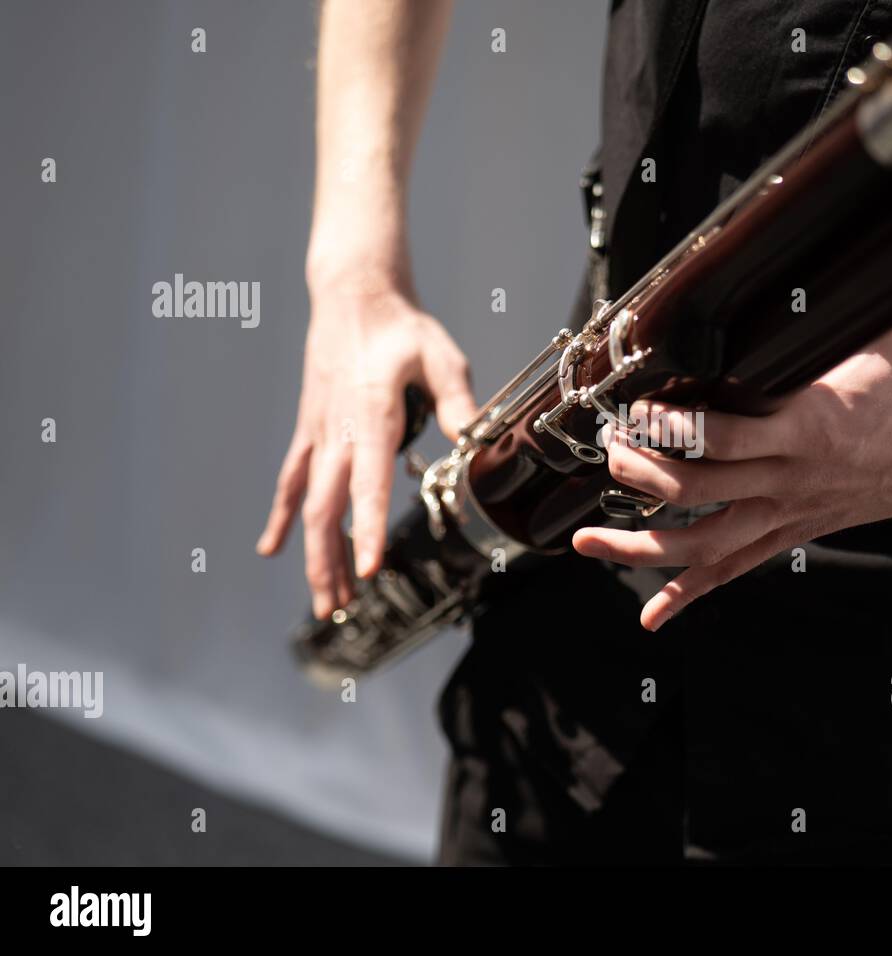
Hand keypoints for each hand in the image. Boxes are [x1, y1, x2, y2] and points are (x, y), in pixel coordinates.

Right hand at [257, 274, 475, 617]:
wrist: (352, 295)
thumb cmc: (400, 326)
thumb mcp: (438, 356)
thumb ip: (455, 400)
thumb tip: (469, 440)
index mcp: (370, 417)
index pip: (366, 484)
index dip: (365, 530)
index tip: (369, 570)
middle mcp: (336, 432)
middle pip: (326, 510)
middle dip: (331, 563)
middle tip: (339, 609)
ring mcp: (317, 434)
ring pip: (306, 505)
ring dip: (312, 555)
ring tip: (324, 599)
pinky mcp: (310, 431)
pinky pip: (290, 481)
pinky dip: (281, 516)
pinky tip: (269, 549)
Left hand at [572, 323, 891, 630]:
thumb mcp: (876, 332)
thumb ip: (824, 305)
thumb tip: (787, 256)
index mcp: (808, 426)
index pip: (723, 438)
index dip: (670, 430)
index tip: (636, 413)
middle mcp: (791, 479)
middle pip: (696, 492)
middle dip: (639, 473)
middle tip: (611, 450)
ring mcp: (787, 513)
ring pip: (702, 546)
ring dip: (640, 548)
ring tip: (589, 542)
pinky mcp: (789, 532)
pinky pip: (732, 571)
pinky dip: (688, 594)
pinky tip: (654, 615)